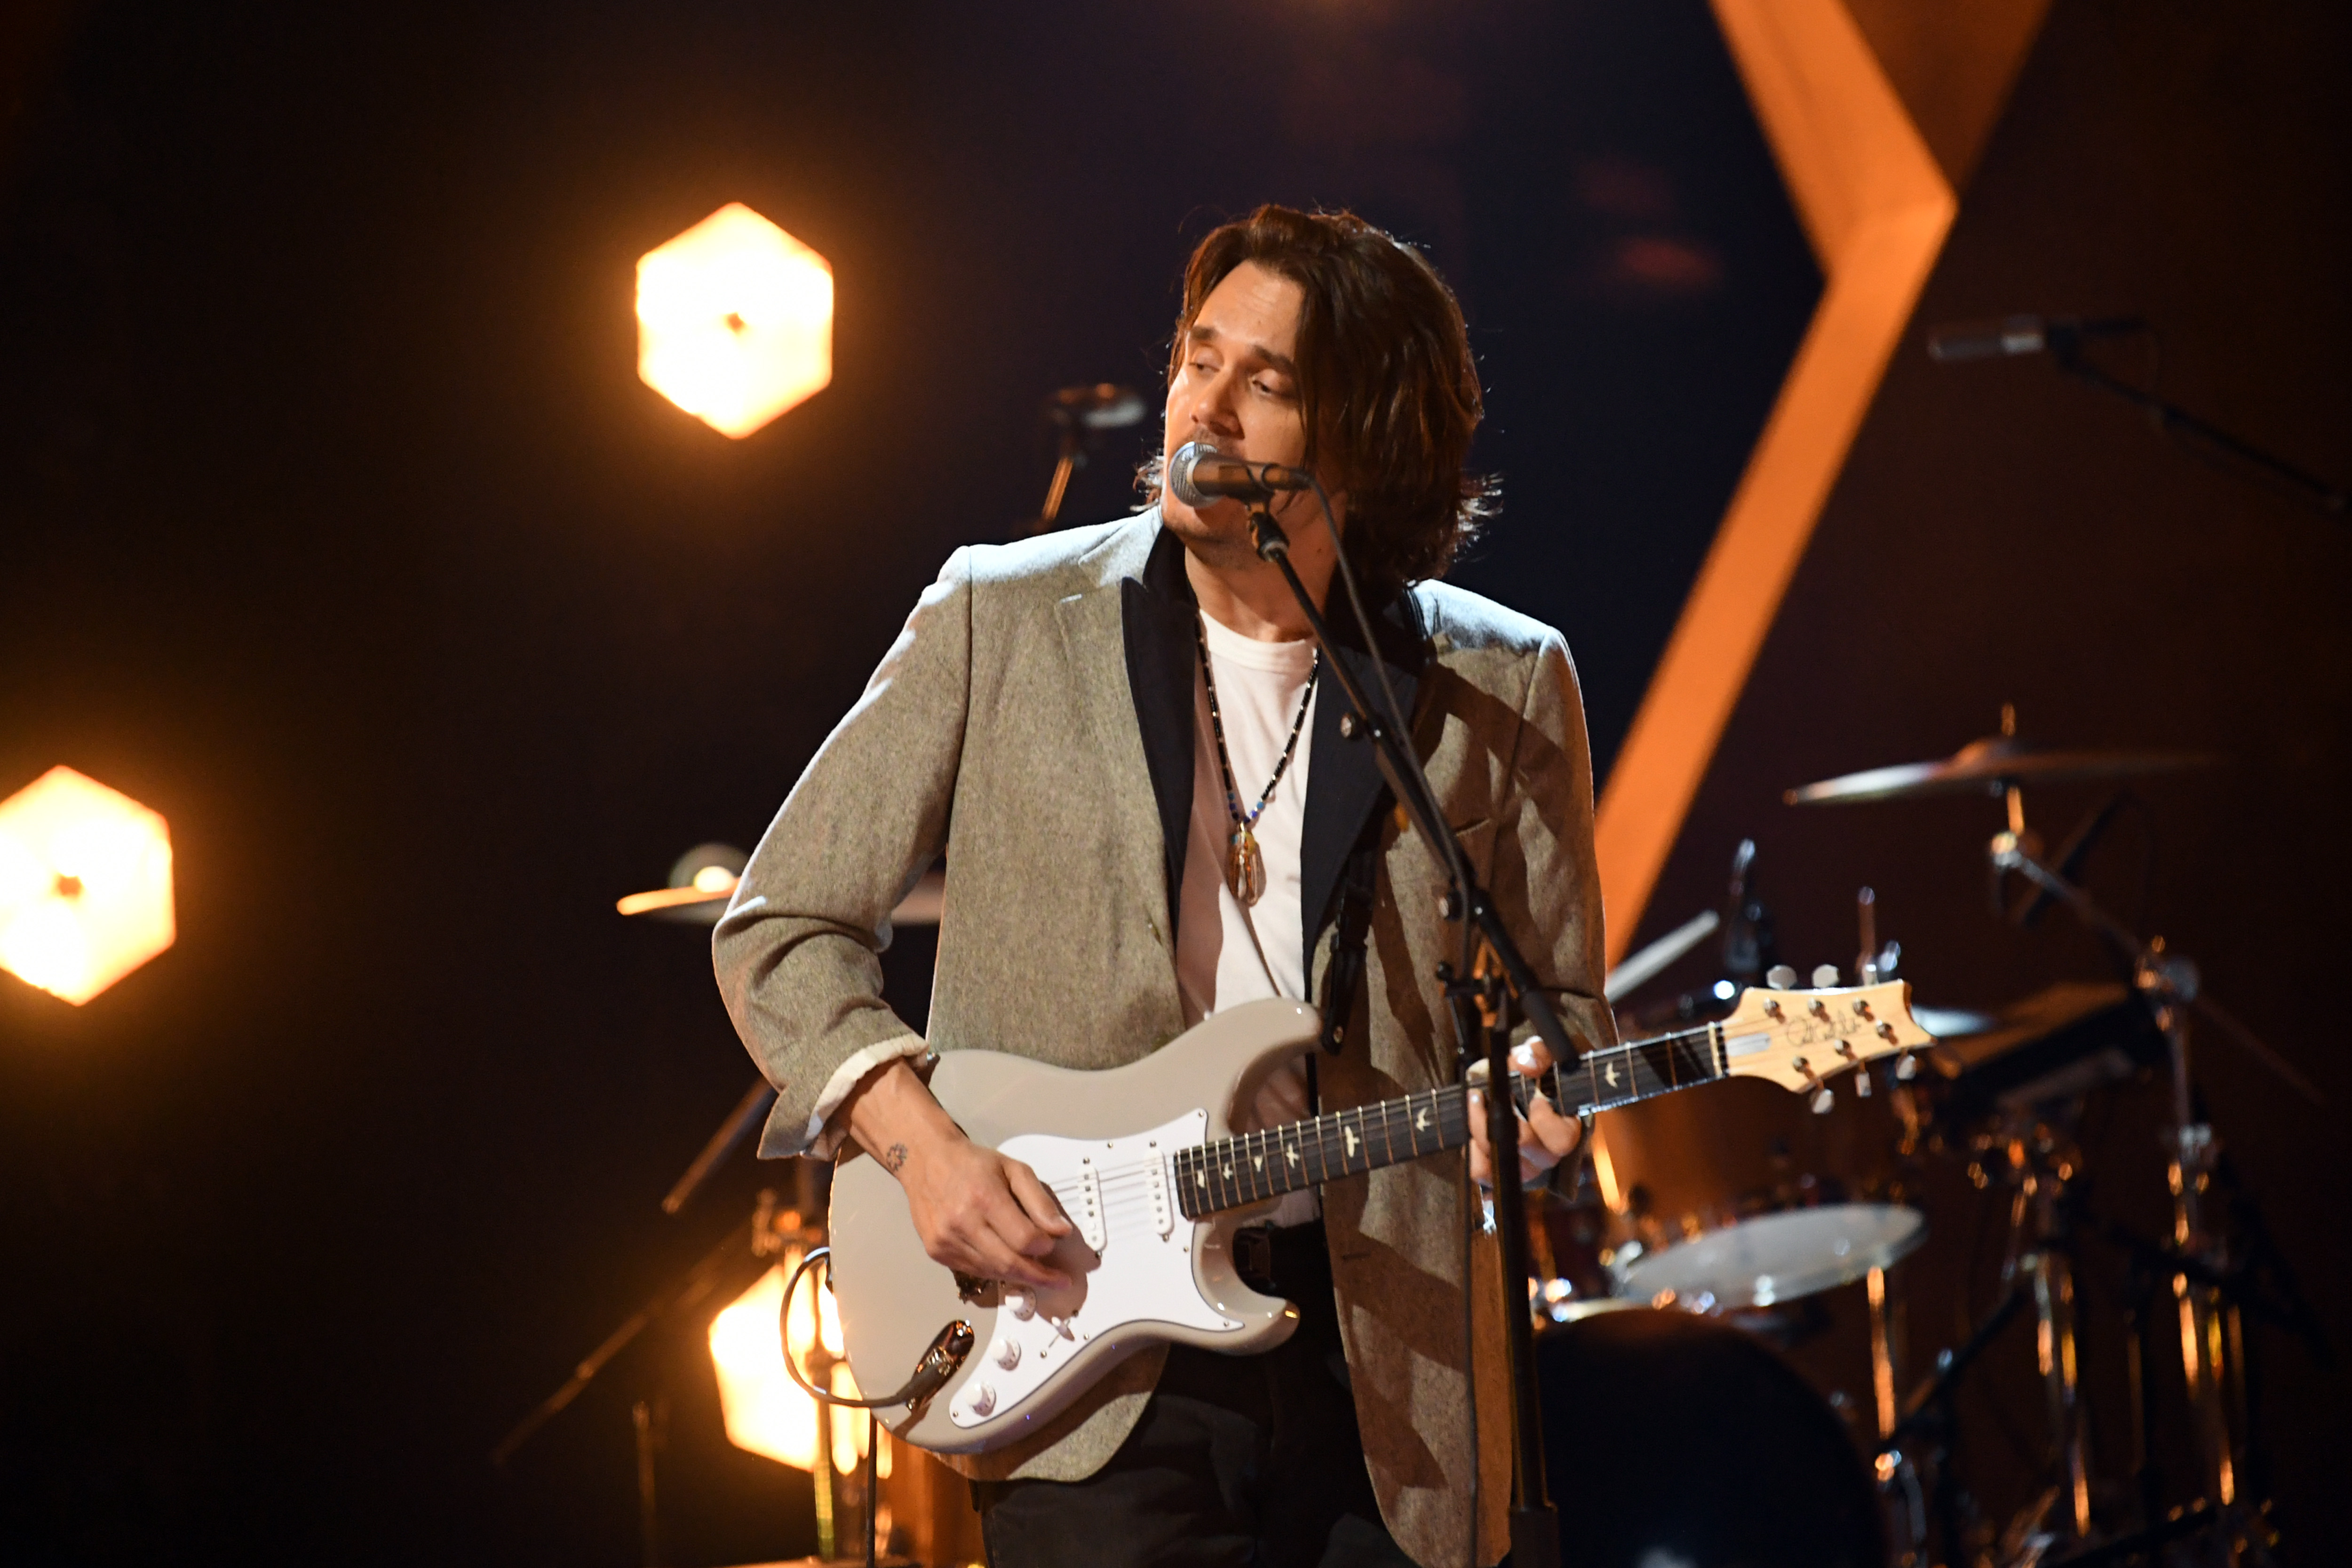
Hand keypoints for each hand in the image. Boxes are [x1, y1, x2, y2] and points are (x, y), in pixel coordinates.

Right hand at [895, 1133, 1074, 1291]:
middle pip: (1008, 1263)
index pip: (1024, 1239)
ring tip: (1037, 1274)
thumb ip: (1040, 1201)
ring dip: (1018, 1277)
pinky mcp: (936, 1252)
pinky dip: (995, 1271)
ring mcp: (946, 1241)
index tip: (1054, 1246)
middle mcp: (962, 1223)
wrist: (926, 1161)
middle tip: (1060, 1282)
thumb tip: (1061, 1232)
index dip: (1044, 1247)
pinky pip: (974, 1271)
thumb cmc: (974, 1163)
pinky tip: (1007, 1265)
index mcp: (985, 1197)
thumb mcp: (1014, 1169)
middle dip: (1039, 1276)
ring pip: (992, 1272)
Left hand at [1467, 1038, 1581, 1188]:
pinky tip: (1471, 1131)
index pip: (1564, 1139)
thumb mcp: (1543, 1053)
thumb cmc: (1539, 1070)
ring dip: (1482, 1128)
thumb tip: (1528, 1064)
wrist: (1520, 1084)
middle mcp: (1548, 1153)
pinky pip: (1484, 1172)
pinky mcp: (1500, 1169)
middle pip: (1530, 1150)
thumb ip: (1539, 1052)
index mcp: (1568, 1127)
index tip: (1535, 1097)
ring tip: (1475, 1098)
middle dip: (1507, 1120)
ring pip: (1503, 1159)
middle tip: (1490, 1094)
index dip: (1546, 1121)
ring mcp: (1525, 1165)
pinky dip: (1474, 1153)